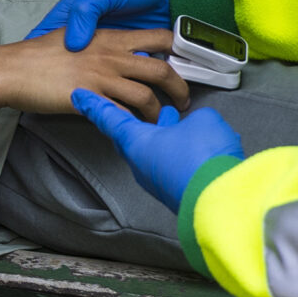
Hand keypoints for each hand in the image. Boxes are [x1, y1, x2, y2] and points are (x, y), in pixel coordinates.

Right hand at [0, 28, 186, 131]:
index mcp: (110, 37)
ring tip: (164, 122)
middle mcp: (111, 54)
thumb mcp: (73, 40)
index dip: (176, 53)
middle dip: (180, 87)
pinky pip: (123, 113)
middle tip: (183, 101)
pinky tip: (137, 130)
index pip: (157, 39)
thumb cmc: (37, 57)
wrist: (11, 70)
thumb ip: (99, 47)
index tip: (181, 67)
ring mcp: (102, 76)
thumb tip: (118, 61)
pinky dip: (135, 124)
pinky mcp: (90, 97)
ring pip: (148, 94)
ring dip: (162, 111)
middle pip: (162, 68)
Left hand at [71, 99, 243, 211]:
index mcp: (136, 142)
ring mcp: (156, 181)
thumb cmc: (202, 158)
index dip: (94, 104)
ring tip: (172, 119)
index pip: (108, 118)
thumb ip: (194, 118)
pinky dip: (175, 151)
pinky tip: (191, 146)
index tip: (78, 96)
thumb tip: (195, 125)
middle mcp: (140, 163)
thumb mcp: (202, 121)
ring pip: (152, 152)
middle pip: (130, 137)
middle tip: (136, 105)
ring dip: (161, 135)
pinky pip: (168, 166)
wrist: (219, 200)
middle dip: (135, 120)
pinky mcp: (173, 192)